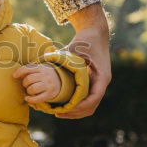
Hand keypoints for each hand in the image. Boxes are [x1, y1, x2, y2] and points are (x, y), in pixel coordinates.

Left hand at [13, 63, 61, 104]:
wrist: (61, 81)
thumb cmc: (44, 75)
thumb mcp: (39, 69)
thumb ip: (29, 70)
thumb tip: (15, 74)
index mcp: (41, 67)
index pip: (27, 68)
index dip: (19, 72)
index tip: (14, 76)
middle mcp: (45, 76)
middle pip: (29, 79)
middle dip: (24, 83)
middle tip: (26, 85)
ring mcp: (48, 85)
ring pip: (32, 89)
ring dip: (28, 90)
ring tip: (29, 90)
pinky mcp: (50, 94)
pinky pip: (37, 98)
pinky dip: (30, 99)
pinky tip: (27, 98)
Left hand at [58, 3, 110, 118]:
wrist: (95, 32)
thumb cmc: (86, 39)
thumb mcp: (75, 48)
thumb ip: (62, 57)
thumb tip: (44, 61)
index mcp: (102, 76)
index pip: (94, 98)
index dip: (80, 106)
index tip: (66, 108)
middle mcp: (103, 82)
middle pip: (91, 106)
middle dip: (75, 113)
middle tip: (58, 114)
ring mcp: (99, 84)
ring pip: (90, 106)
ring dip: (76, 112)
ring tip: (59, 113)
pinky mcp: (94, 83)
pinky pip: (87, 99)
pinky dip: (77, 104)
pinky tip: (64, 104)